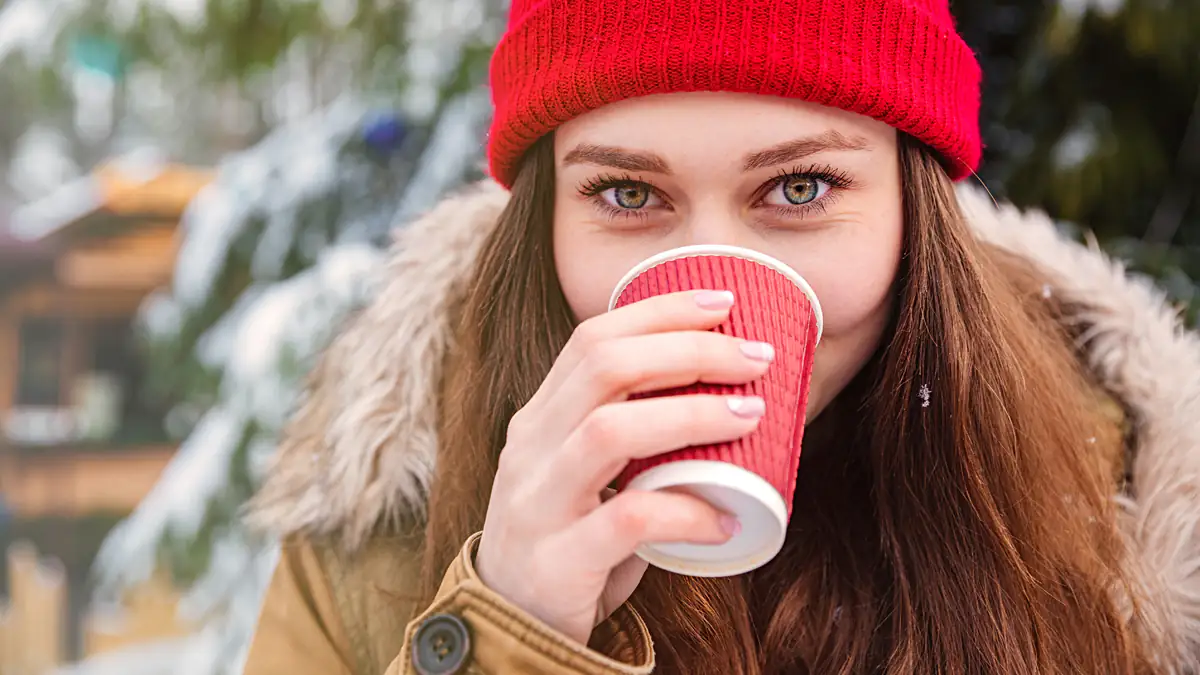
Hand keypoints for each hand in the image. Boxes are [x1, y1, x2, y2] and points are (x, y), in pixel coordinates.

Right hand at [474, 289, 772, 644]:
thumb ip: (632, 436)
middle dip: (687, 350)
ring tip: (750, 416)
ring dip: (690, 415)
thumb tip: (726, 398)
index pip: (592, 339)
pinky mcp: (555, 561)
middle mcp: (530, 448)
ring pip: (610, 431)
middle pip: (603, 367)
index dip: (659, 312)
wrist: (509, 625)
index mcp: (540, 418)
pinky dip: (686, 512)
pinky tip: (726, 518)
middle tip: (752, 358)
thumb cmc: (567, 540)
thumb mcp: (587, 474)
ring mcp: (537, 502)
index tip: (722, 303)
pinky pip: (628, 521)